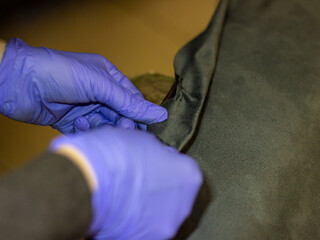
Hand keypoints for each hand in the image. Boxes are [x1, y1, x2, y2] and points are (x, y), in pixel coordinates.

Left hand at [0, 38, 166, 132]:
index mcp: (108, 77)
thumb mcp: (99, 84)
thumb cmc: (60, 73)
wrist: (18, 82)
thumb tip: (160, 114)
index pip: (132, 98)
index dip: (139, 113)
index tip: (146, 128)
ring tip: (96, 124)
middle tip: (123, 129)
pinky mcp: (71, 121)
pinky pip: (88, 131)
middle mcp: (98, 92)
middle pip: (120, 114)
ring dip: (104, 127)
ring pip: (105, 124)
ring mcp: (84, 107)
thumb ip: (129, 103)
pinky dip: (86, 130)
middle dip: (122, 122)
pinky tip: (79, 123)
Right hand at [50, 127, 201, 238]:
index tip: (149, 163)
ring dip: (147, 208)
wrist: (87, 182)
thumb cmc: (116, 154)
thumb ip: (157, 151)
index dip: (165, 164)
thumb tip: (157, 154)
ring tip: (124, 198)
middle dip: (159, 188)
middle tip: (136, 182)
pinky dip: (133, 223)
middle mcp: (184, 205)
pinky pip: (142, 230)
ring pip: (159, 215)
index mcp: (189, 176)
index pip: (182, 169)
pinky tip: (117, 212)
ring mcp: (166, 227)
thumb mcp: (143, 140)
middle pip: (174, 195)